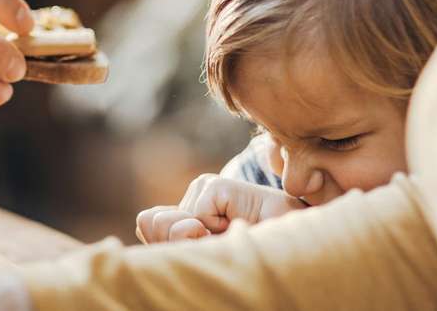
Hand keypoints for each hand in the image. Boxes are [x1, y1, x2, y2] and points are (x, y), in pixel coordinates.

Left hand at [136, 175, 305, 243]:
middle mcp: (191, 198)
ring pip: (175, 224)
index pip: (148, 224)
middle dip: (182, 243)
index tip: (200, 248)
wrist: (288, 242)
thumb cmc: (246, 251)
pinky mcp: (216, 185)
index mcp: (184, 215)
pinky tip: (235, 223)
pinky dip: (216, 229)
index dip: (164, 244)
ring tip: (226, 234)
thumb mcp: (204, 252)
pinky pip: (198, 215)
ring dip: (201, 240)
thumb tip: (150, 217)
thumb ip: (171, 238)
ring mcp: (202, 188)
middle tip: (214, 242)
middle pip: (156, 224)